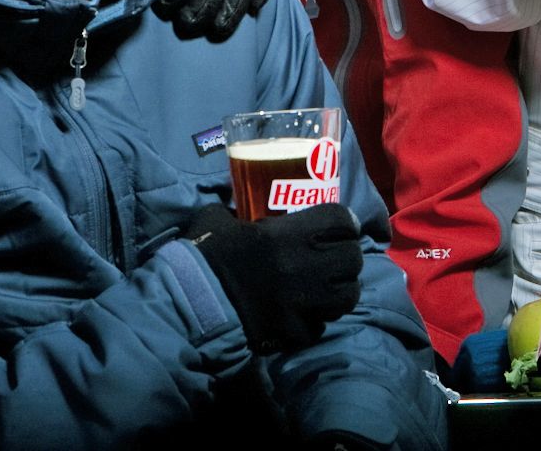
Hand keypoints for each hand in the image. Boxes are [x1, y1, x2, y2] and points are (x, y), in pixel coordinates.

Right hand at [182, 202, 362, 352]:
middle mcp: (305, 266)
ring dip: (340, 291)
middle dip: (346, 257)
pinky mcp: (295, 333)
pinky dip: (315, 322)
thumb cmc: (203, 258)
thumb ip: (237, 209)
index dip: (345, 222)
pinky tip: (303, 317)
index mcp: (289, 234)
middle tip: (333, 259)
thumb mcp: (218, 219)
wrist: (188, 307)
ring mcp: (304, 303)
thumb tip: (239, 206)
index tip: (341, 226)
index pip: (341, 220)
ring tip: (327, 290)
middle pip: (352, 258)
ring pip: (347, 295)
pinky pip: (321, 326)